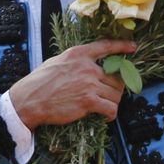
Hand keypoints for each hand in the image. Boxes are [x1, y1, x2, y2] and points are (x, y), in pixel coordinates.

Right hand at [7, 39, 133, 128]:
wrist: (30, 100)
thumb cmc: (40, 82)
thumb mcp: (58, 61)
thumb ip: (76, 61)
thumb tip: (90, 65)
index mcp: (79, 54)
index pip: (106, 46)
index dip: (122, 46)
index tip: (134, 47)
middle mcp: (87, 67)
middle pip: (116, 77)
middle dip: (117, 87)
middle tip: (110, 94)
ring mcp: (89, 84)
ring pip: (116, 94)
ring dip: (113, 102)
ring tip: (106, 106)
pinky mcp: (89, 101)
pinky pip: (111, 108)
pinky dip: (111, 114)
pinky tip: (106, 116)